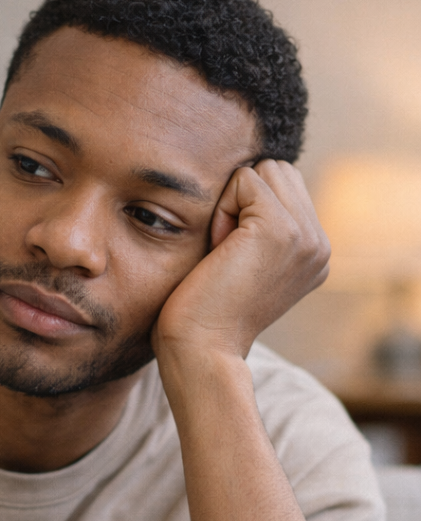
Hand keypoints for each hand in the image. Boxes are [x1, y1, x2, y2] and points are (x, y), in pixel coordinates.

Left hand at [153, 160, 328, 362]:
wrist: (200, 349)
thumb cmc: (202, 313)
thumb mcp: (243, 265)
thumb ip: (257, 229)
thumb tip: (246, 180)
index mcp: (313, 254)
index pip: (284, 187)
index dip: (244, 211)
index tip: (230, 260)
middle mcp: (319, 244)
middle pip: (277, 171)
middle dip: (241, 201)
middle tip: (224, 254)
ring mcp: (306, 236)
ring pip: (263, 171)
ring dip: (230, 204)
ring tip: (223, 252)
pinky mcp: (280, 229)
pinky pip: (244, 180)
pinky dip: (221, 209)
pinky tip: (218, 251)